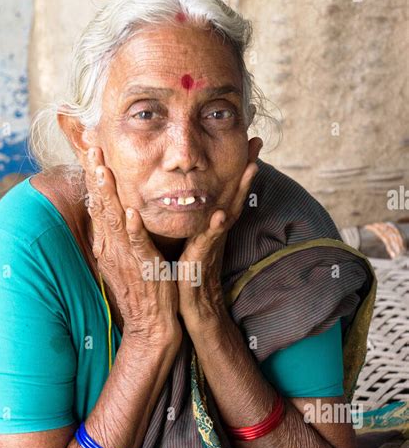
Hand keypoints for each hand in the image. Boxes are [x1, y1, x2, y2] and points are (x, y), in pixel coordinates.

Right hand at [83, 146, 182, 347]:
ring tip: (101, 169)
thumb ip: (117, 235)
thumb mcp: (125, 258)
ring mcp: (125, 257)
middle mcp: (111, 246)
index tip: (90, 148)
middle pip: (99, 204)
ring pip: (113, 220)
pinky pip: (137, 245)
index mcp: (107, 242)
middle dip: (94, 174)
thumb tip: (112, 213)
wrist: (151, 323)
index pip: (97, 202)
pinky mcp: (143, 268)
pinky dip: (132, 229)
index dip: (93, 175)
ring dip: (106, 194)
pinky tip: (130, 213)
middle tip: (91, 145)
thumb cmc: (142, 290)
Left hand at [177, 137, 261, 332]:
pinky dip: (213, 227)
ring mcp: (212, 243)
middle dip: (247, 167)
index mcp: (213, 223)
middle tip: (256, 140)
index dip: (238, 166)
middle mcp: (217, 230)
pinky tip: (219, 214)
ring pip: (228, 211)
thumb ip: (200, 222)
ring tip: (252, 167)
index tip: (249, 140)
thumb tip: (204, 204)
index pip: (228, 189)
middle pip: (236, 193)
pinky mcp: (201, 259)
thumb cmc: (190, 275)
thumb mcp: (195, 241)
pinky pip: (206, 241)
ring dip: (241, 190)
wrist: (194, 308)